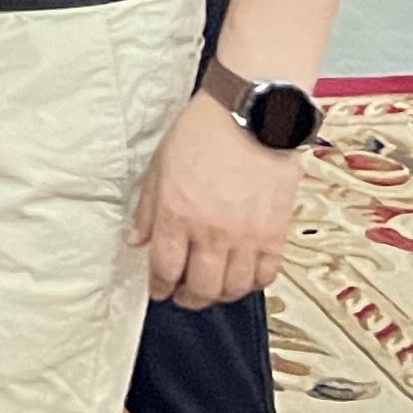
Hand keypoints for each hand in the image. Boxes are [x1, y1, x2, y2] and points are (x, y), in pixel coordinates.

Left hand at [130, 94, 304, 306]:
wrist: (253, 113)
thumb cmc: (205, 130)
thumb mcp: (161, 164)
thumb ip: (148, 208)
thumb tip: (137, 239)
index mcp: (178, 213)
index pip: (164, 268)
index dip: (158, 286)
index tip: (158, 289)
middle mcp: (211, 231)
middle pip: (201, 288)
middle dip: (188, 298)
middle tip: (183, 295)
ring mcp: (246, 235)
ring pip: (233, 288)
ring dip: (220, 295)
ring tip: (213, 288)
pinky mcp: (275, 232)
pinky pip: (266, 274)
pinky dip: (253, 282)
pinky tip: (244, 276)